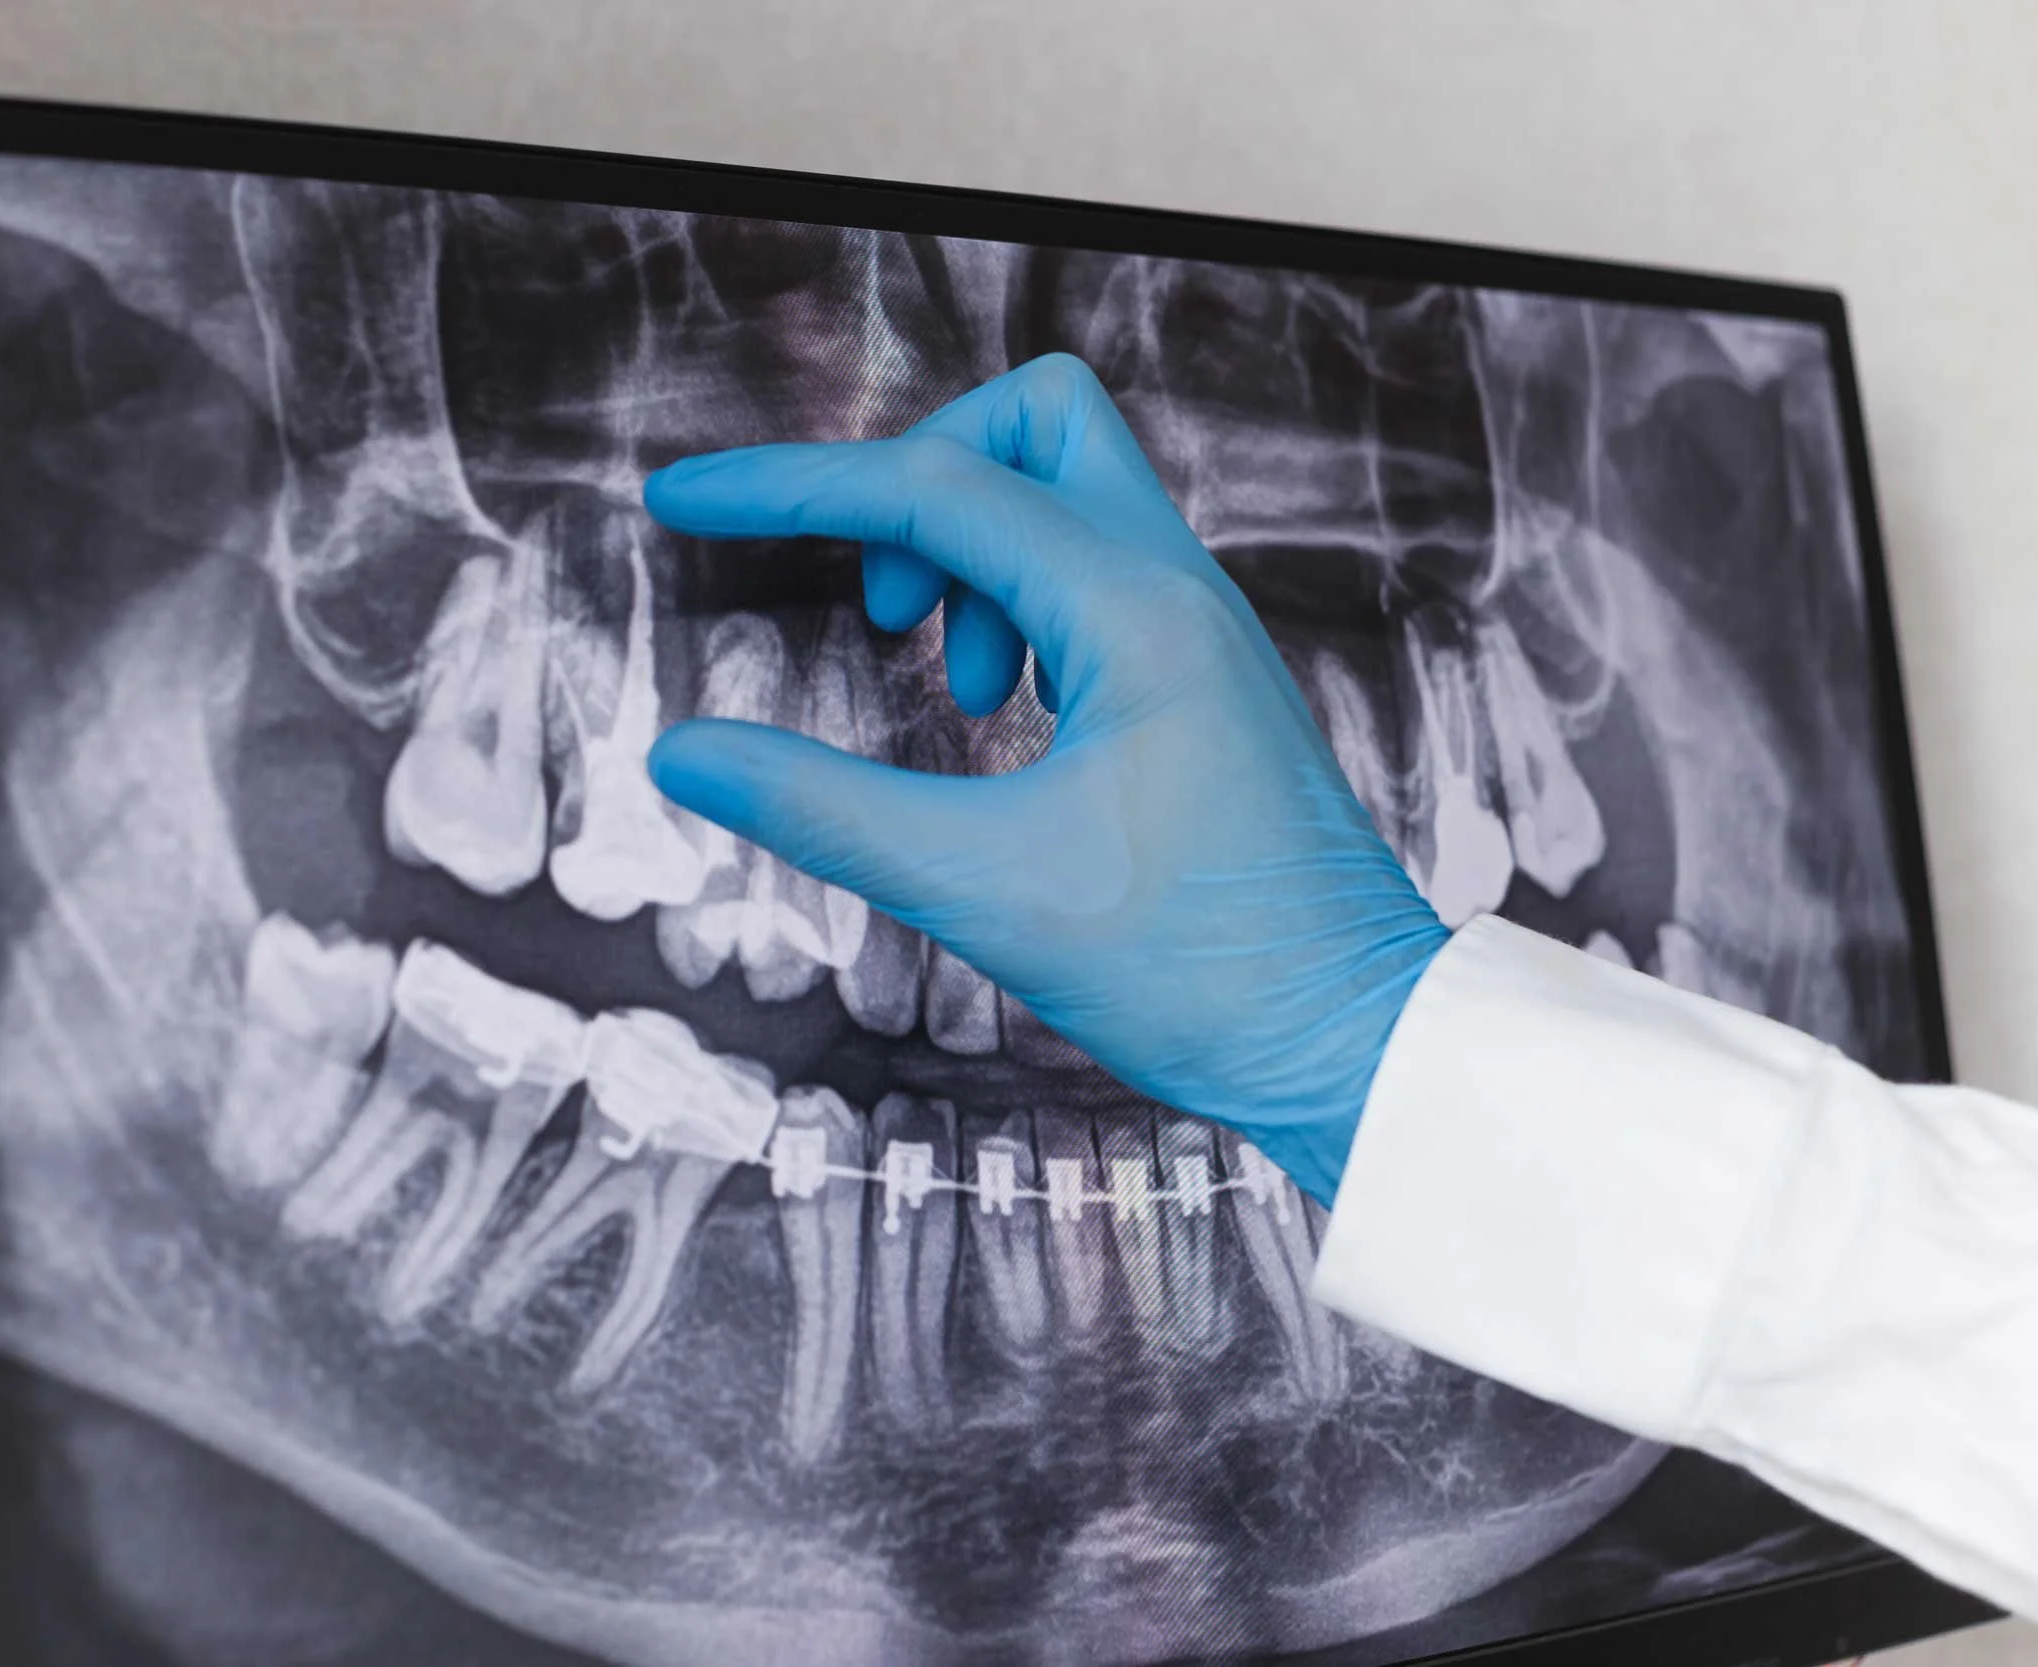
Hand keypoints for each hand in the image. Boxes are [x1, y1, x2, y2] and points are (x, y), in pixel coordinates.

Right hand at [642, 355, 1447, 1206]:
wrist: (1357, 1044)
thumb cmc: (1203, 972)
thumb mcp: (983, 890)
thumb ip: (821, 809)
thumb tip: (682, 755)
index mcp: (1133, 613)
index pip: (928, 489)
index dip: (786, 486)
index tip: (680, 502)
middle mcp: (1178, 591)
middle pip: (1031, 422)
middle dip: (919, 480)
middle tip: (882, 610)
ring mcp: (1199, 629)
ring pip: (1067, 492)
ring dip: (971, 557)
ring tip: (960, 692)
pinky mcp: (1202, 680)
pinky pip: (1093, 573)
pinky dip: (1018, 606)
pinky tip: (1004, 713)